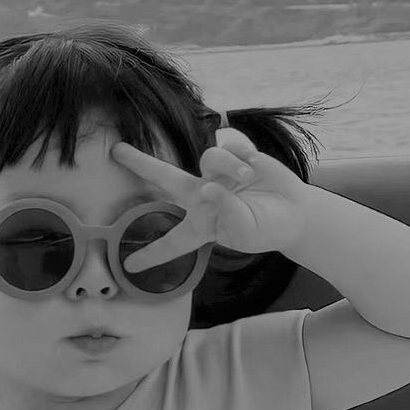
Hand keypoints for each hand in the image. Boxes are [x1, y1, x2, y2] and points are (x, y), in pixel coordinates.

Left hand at [111, 128, 311, 271]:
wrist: (293, 214)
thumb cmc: (265, 229)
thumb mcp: (245, 231)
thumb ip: (226, 211)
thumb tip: (208, 186)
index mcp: (200, 226)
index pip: (171, 242)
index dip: (151, 254)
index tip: (129, 266)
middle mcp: (202, 197)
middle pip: (165, 177)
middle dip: (141, 163)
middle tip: (117, 151)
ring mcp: (217, 174)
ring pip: (210, 157)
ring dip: (228, 165)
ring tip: (247, 176)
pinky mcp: (235, 156)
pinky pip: (230, 143)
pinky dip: (242, 152)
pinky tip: (254, 164)